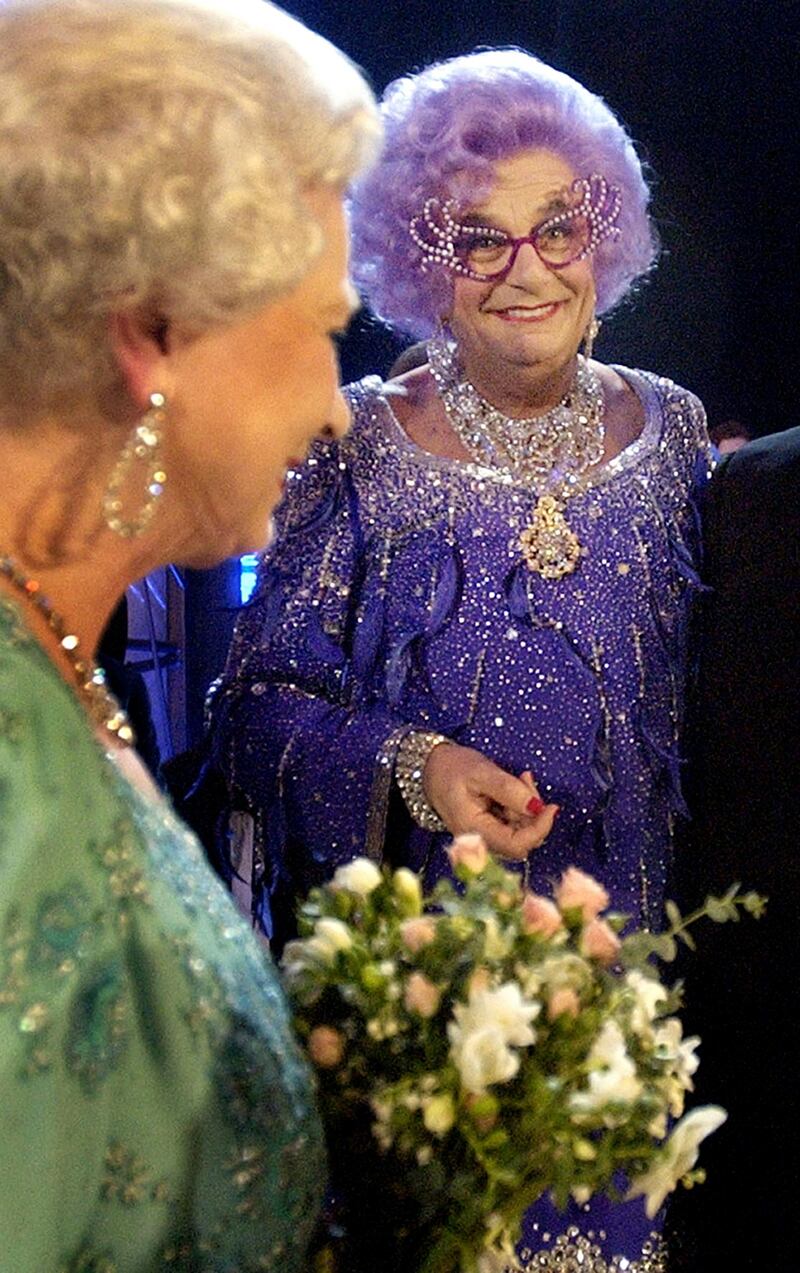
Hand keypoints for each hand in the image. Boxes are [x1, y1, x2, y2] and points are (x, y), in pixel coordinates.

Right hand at [422, 744, 558, 860]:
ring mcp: (486, 836)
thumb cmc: (451, 768)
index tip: (551, 806)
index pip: (517, 845)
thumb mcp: (480, 772)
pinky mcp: (491, 828)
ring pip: (521, 831)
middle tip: (525, 781)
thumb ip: (509, 790)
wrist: (430, 767)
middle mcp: (481, 840)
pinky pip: (514, 823)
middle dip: (533, 813)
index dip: (539, 829)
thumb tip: (537, 807)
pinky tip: (515, 785)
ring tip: (520, 778)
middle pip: (522, 839)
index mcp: (475, 830)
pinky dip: (521, 805)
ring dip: (528, 807)